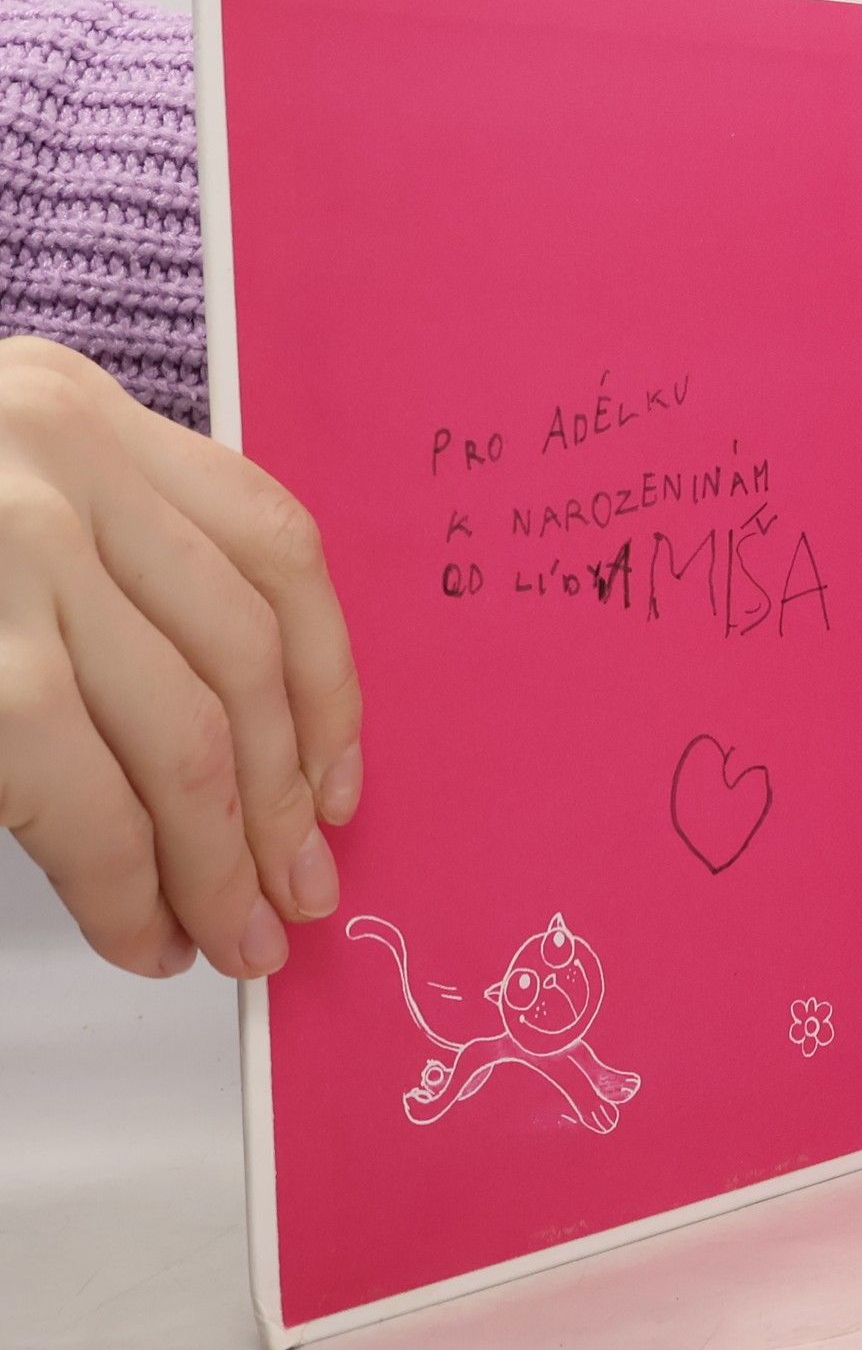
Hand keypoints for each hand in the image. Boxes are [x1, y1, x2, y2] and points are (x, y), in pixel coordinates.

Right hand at [0, 338, 361, 977]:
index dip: (330, 682)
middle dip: (285, 800)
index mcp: (76, 410)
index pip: (275, 548)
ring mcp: (5, 550)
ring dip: (221, 863)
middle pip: (244, 654)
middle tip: (298, 897)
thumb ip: (101, 571)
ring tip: (232, 940)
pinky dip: (128, 884)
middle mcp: (52, 458)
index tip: (340, 782)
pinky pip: (87, 794)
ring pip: (187, 736)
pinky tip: (142, 934)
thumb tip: (250, 751)